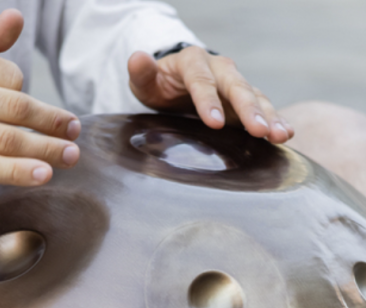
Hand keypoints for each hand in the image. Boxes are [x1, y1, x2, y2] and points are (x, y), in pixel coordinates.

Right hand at [0, 9, 80, 187]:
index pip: (10, 77)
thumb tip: (18, 17)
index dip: (27, 93)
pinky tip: (42, 174)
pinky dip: (18, 172)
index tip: (32, 109)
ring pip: (4, 140)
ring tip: (70, 155)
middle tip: (76, 131)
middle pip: (14, 108)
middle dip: (51, 121)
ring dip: (45, 150)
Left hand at [128, 47, 293, 143]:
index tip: (213, 123)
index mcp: (192, 61)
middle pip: (236, 87)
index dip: (208, 101)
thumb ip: (141, 72)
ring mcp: (234, 83)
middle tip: (260, 131)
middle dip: (249, 109)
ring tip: (281, 135)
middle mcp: (219, 69)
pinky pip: (262, 107)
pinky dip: (274, 120)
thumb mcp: (144, 80)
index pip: (201, 81)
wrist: (174, 83)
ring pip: (255, 97)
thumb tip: (136, 58)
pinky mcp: (243, 100)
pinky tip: (285, 135)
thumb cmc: (157, 84)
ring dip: (269, 116)